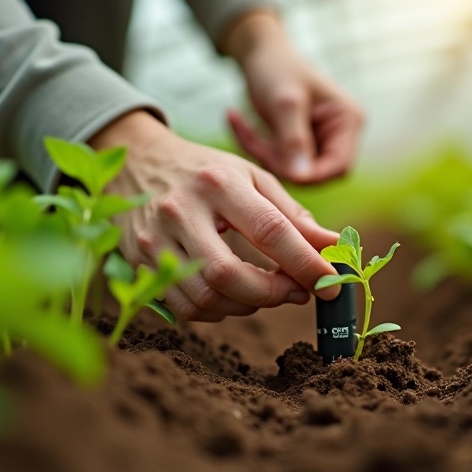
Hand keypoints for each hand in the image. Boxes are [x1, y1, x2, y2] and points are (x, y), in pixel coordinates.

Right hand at [89, 111, 340, 321]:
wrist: (137, 160)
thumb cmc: (206, 171)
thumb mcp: (252, 178)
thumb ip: (293, 215)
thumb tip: (334, 247)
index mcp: (219, 182)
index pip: (270, 230)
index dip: (305, 263)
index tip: (331, 282)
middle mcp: (181, 210)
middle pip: (230, 275)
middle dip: (272, 294)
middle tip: (298, 292)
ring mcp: (154, 239)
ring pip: (205, 297)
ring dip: (247, 306)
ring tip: (267, 291)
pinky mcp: (139, 261)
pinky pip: (185, 306)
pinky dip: (218, 311)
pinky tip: (233, 295)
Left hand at [225, 11, 363, 184]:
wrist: (258, 52)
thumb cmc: (276, 68)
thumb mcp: (284, 102)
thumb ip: (294, 139)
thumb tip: (302, 177)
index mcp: (348, 121)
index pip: (339, 166)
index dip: (311, 175)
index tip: (279, 169)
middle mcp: (339, 134)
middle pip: (317, 173)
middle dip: (281, 163)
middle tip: (253, 142)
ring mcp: (319, 140)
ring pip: (293, 170)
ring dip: (264, 154)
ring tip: (239, 123)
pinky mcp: (298, 143)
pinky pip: (279, 160)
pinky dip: (257, 148)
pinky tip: (237, 121)